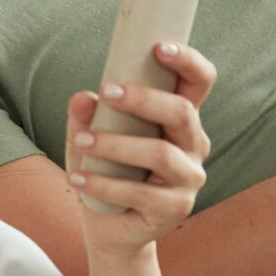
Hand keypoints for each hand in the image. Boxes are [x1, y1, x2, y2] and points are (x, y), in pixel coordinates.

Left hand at [68, 42, 216, 256]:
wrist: (111, 228)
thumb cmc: (107, 171)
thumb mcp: (90, 139)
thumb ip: (86, 118)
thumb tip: (82, 97)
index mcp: (180, 119)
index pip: (199, 83)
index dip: (187, 62)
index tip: (158, 47)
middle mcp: (193, 145)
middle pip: (181, 112)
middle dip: (143, 99)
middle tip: (107, 91)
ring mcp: (189, 178)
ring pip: (160, 153)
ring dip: (116, 145)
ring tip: (81, 142)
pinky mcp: (175, 208)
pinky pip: (141, 193)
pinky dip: (104, 184)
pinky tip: (77, 178)